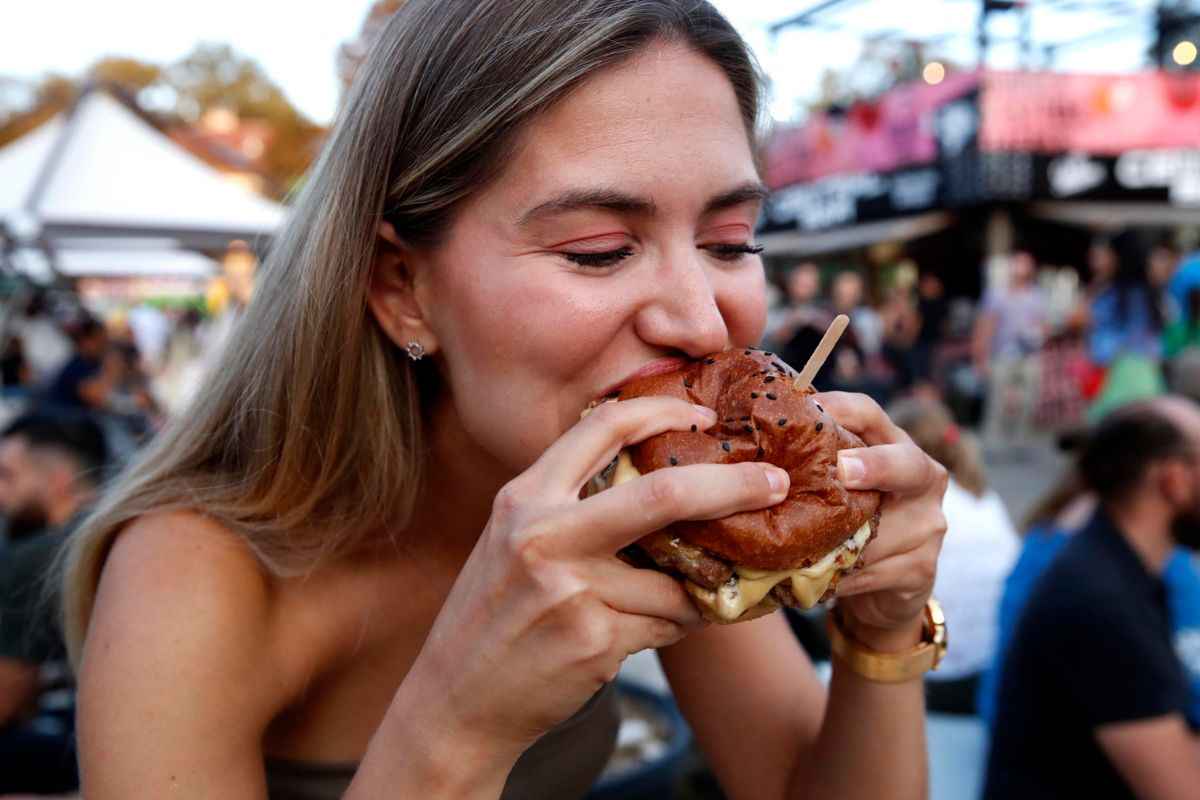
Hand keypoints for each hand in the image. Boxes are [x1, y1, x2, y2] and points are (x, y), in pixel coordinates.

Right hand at [401, 397, 791, 756]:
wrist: (456, 698)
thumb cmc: (494, 611)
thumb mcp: (513, 537)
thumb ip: (572, 502)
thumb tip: (661, 477)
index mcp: (525, 496)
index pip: (603, 426)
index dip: (664, 412)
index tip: (705, 417)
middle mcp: (545, 535)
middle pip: (664, 494)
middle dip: (733, 485)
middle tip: (774, 483)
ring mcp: (572, 591)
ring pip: (676, 579)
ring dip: (699, 586)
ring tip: (693, 591)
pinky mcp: (596, 641)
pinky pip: (667, 623)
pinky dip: (679, 623)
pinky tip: (660, 626)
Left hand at [818, 392, 947, 649]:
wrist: (885, 590)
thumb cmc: (850, 522)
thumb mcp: (835, 486)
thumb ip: (810, 466)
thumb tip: (744, 450)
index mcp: (896, 445)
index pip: (870, 414)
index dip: (837, 410)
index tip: (805, 413)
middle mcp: (924, 479)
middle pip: (906, 463)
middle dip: (875, 466)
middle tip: (842, 470)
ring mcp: (927, 526)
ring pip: (882, 529)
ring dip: (836, 536)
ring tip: (795, 538)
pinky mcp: (921, 570)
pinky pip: (872, 571)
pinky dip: (836, 574)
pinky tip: (807, 574)